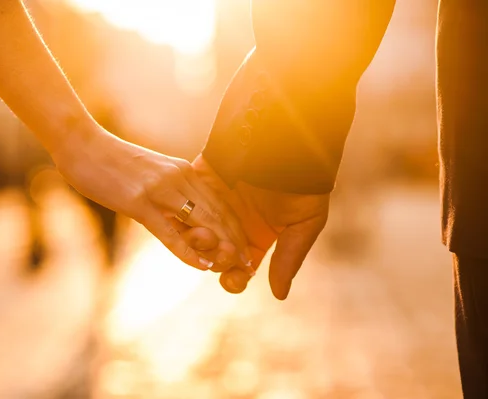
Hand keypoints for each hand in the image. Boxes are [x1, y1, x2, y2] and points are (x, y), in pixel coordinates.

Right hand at [50, 127, 253, 272]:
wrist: (82, 145)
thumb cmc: (113, 163)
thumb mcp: (151, 176)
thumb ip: (169, 193)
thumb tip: (180, 217)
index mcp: (183, 170)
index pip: (220, 202)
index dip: (236, 227)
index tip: (245, 248)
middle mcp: (179, 177)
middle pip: (218, 213)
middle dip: (236, 241)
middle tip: (249, 265)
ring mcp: (160, 189)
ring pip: (202, 222)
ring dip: (221, 248)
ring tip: (235, 268)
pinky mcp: (139, 202)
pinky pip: (170, 232)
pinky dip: (188, 252)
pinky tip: (202, 266)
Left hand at [192, 155, 329, 299]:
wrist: (293, 142)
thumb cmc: (306, 185)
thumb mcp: (304, 225)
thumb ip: (289, 259)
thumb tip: (279, 295)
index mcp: (257, 238)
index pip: (239, 269)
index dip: (234, 279)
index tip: (234, 278)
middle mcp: (233, 225)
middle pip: (214, 255)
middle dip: (215, 260)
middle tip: (221, 252)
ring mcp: (215, 204)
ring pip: (197, 232)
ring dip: (197, 240)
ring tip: (203, 236)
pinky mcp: (201, 181)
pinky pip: (185, 202)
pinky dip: (184, 213)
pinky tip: (186, 220)